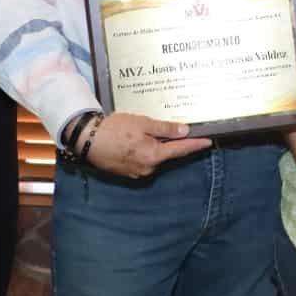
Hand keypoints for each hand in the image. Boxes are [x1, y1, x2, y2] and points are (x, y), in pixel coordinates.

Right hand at [86, 113, 211, 178]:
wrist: (87, 140)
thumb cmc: (114, 129)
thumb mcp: (142, 123)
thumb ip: (165, 128)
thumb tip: (185, 131)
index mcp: (154, 156)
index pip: (181, 150)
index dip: (196, 145)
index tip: (209, 142)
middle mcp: (148, 168)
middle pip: (168, 154)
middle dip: (173, 143)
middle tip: (177, 129)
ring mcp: (138, 172)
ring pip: (156, 157)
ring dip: (157, 146)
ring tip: (148, 131)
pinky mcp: (128, 172)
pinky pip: (144, 160)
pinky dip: (146, 151)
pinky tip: (138, 140)